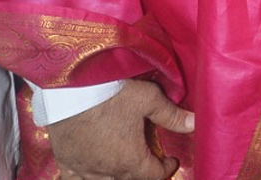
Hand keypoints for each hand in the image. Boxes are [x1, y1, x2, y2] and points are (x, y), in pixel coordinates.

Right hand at [48, 79, 193, 179]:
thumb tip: (195, 123)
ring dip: (117, 176)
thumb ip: (172, 115)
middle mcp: (106, 170)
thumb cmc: (113, 93)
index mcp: (130, 159)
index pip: (154, 175)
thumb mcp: (149, 99)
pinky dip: (86, 178)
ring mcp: (83, 168)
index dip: (166, 169)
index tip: (172, 160)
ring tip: (125, 164)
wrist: (71, 90)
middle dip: (143, 172)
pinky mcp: (65, 161)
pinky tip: (91, 172)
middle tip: (150, 160)